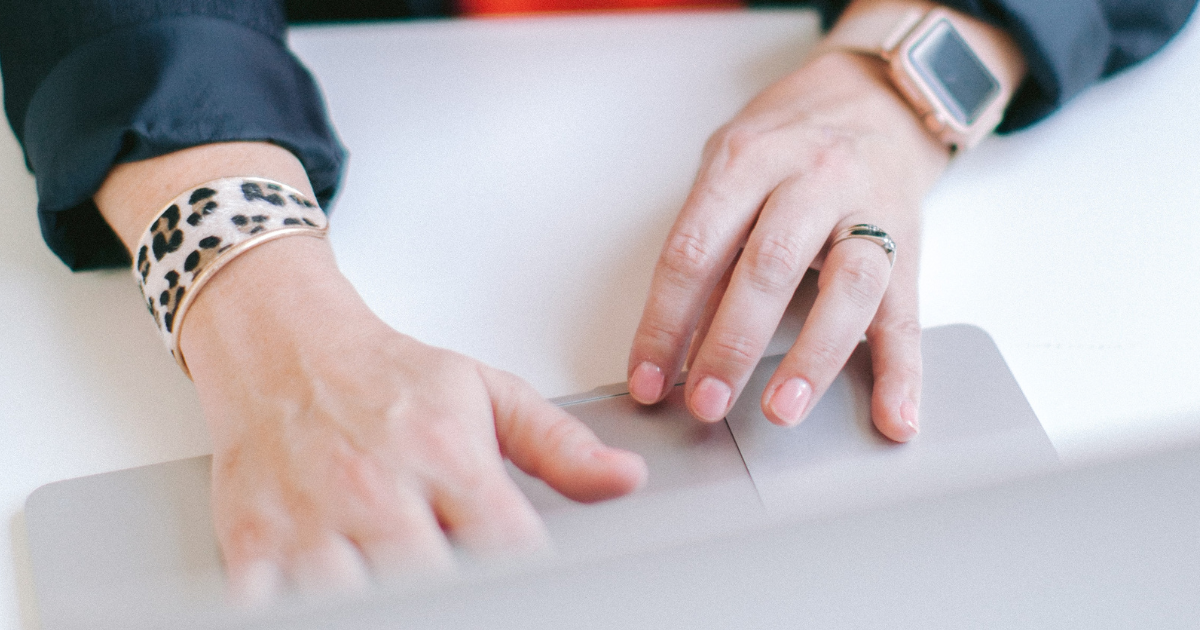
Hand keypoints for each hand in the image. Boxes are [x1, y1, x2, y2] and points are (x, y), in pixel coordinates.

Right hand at [94, 142, 646, 602]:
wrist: (279, 341)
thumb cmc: (384, 373)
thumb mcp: (483, 392)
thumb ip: (558, 445)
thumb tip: (624, 479)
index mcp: (444, 452)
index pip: (511, 549)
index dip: (530, 576)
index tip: (530, 580)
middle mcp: (377, 488)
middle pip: (441, 587)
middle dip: (465, 596)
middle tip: (468, 579)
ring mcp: (309, 519)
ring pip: (363, 603)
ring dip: (392, 602)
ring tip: (406, 580)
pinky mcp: (249, 541)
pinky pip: (274, 609)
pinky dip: (302, 610)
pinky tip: (334, 594)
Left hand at [627, 49, 949, 440]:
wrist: (877, 97)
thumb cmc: (787, 141)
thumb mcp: (731, 166)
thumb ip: (708, 242)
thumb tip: (678, 340)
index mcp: (749, 159)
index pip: (696, 249)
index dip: (665, 320)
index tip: (649, 378)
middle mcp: (812, 178)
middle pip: (769, 266)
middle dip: (731, 343)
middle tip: (706, 403)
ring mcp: (868, 209)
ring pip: (848, 287)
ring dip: (812, 358)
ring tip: (781, 412)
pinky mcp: (909, 242)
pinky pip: (907, 312)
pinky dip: (904, 371)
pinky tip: (894, 417)